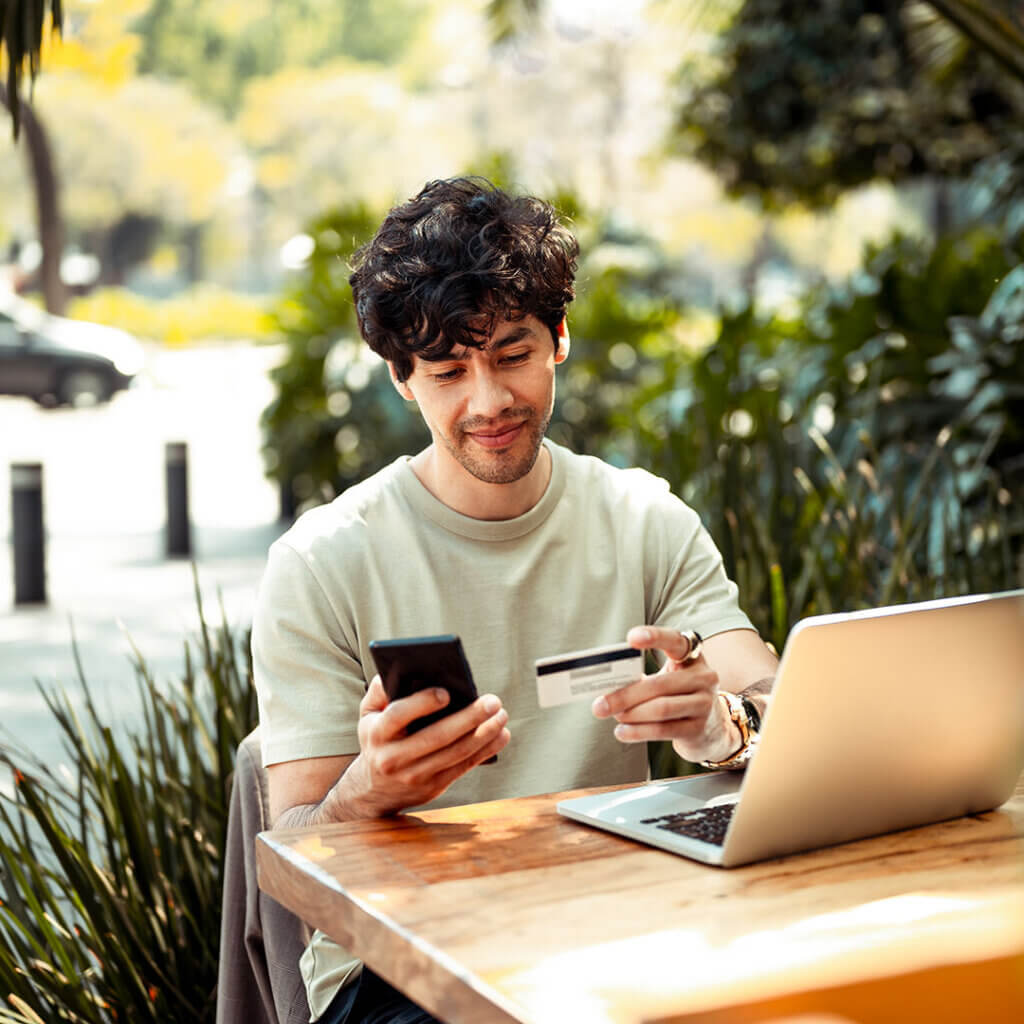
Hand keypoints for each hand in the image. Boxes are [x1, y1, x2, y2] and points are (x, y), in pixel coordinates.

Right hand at [340, 676, 509, 816]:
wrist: (374, 790)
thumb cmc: (377, 739)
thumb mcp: (368, 715)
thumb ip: (379, 691)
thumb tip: (398, 670)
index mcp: (377, 733)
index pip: (399, 716)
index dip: (422, 704)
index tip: (447, 692)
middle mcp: (394, 758)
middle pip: (436, 737)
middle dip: (468, 718)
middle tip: (492, 701)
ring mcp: (414, 775)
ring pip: (455, 754)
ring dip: (484, 735)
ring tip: (501, 716)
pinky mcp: (433, 787)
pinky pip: (463, 767)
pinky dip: (485, 751)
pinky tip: (501, 735)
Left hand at [591, 625, 739, 764]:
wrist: (712, 728)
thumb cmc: (678, 695)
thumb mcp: (667, 678)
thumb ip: (643, 677)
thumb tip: (608, 687)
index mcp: (693, 656)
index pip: (675, 641)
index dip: (655, 637)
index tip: (631, 638)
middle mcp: (704, 677)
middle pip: (659, 684)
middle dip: (625, 695)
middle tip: (600, 704)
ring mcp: (704, 704)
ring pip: (661, 708)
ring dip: (631, 714)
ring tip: (612, 716)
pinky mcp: (698, 729)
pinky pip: (663, 730)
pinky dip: (638, 732)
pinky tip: (622, 732)